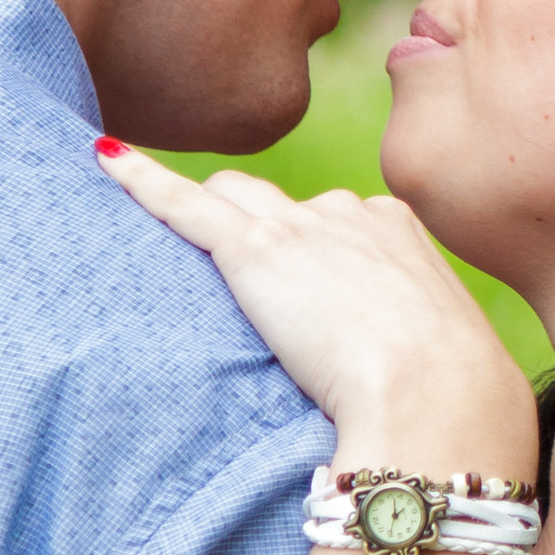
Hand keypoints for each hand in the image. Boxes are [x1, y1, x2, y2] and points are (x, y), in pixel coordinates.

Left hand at [96, 147, 537, 463]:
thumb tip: (401, 370)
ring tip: (160, 235)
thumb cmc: (448, 396)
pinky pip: (183, 203)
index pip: (333, 220)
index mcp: (395, 226)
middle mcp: (346, 210)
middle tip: (238, 286)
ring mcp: (299, 226)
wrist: (436, 392)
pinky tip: (106, 158)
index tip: (300, 290)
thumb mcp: (440, 351)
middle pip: (278, 202)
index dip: (309, 254)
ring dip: (209, 218)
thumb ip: (407, 340)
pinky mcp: (255, 251)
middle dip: (256, 229)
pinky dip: (141, 180)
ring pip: (233, 196)